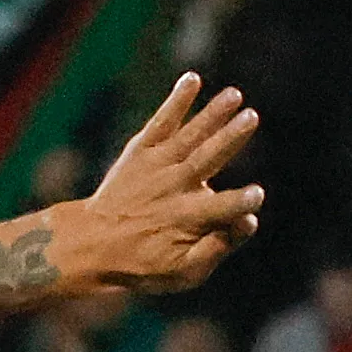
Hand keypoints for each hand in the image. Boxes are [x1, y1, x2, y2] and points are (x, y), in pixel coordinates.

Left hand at [75, 78, 267, 295]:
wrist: (93, 243)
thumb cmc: (145, 263)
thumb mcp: (183, 271)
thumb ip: (217, 247)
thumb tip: (249, 222)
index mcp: (188, 219)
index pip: (221, 209)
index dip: (240, 203)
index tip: (257, 195)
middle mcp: (174, 187)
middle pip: (208, 159)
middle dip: (230, 138)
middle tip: (251, 117)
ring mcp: (157, 165)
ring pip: (190, 136)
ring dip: (212, 114)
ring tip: (235, 95)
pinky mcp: (142, 150)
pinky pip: (161, 122)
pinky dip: (176, 101)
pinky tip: (193, 80)